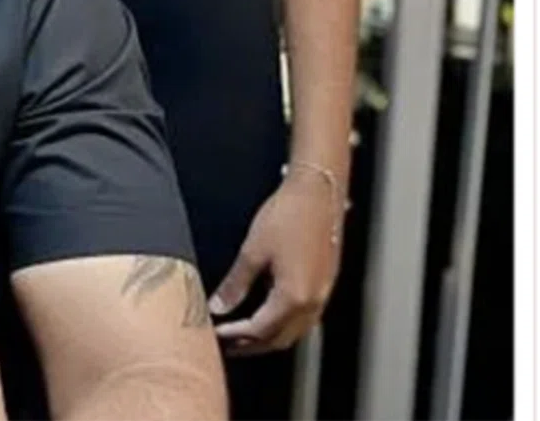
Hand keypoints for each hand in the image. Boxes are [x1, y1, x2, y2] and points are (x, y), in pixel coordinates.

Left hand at [209, 169, 344, 352]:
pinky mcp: (324, 285)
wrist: (317, 194)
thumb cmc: (288, 216)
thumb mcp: (253, 251)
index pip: (260, 330)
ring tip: (242, 333)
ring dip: (268, 337)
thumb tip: (219, 305)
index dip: (235, 336)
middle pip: (280, 339)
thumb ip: (236, 284)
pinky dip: (283, 324)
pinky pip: (303, 318)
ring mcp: (322, 296)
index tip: (215, 334)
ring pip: (294, 332)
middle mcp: (312, 303)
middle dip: (252, 345)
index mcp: (294, 297)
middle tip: (227, 344)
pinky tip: (267, 314)